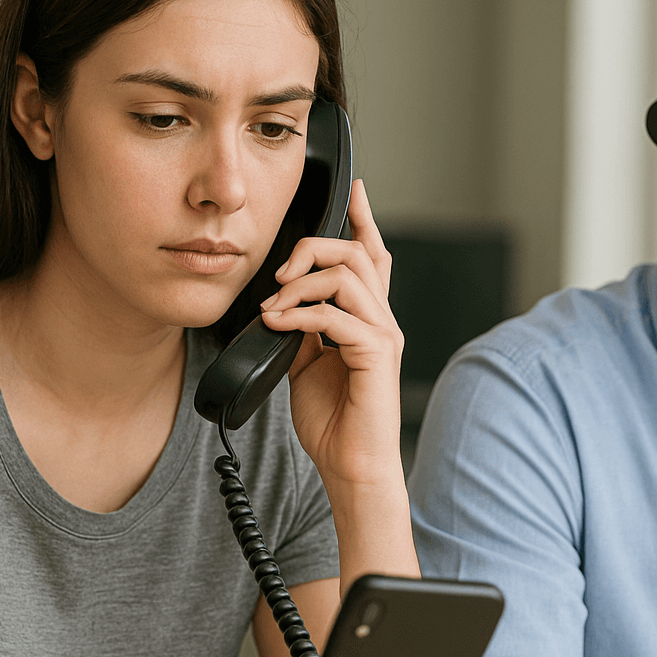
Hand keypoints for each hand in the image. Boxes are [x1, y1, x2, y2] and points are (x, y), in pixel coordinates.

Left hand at [258, 179, 402, 492]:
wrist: (350, 466)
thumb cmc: (333, 421)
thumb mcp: (304, 363)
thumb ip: (300, 327)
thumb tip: (278, 302)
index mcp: (367, 318)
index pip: (373, 255)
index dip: (364, 218)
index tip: (354, 190)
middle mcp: (381, 320)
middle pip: (358, 253)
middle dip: (313, 248)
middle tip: (278, 272)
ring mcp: (382, 336)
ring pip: (349, 276)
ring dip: (302, 283)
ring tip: (274, 306)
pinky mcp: (376, 355)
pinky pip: (338, 316)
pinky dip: (301, 314)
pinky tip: (278, 324)